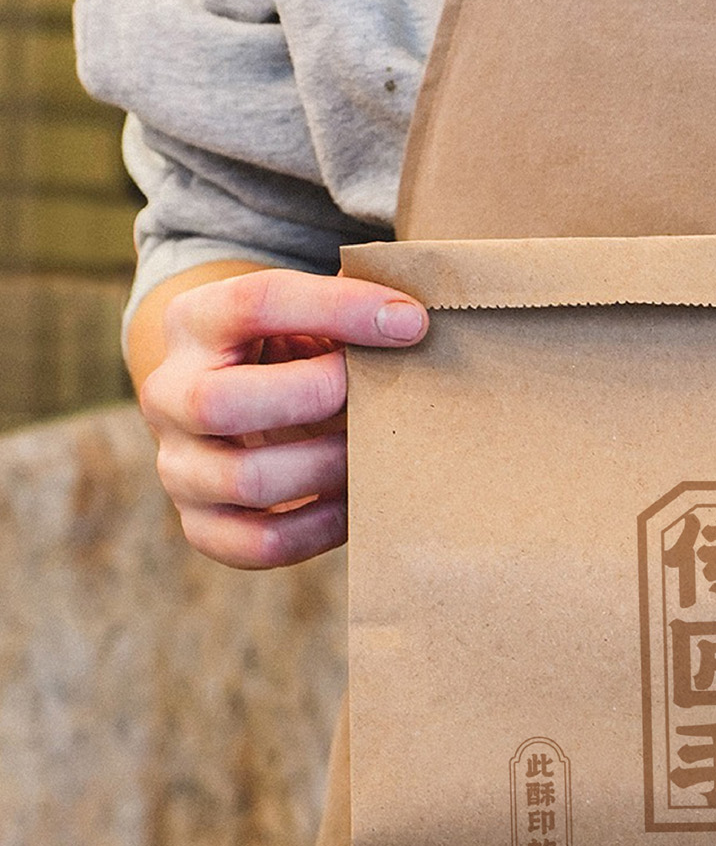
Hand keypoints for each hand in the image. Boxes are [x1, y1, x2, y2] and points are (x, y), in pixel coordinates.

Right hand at [137, 267, 427, 567]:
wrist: (239, 408)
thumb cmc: (294, 355)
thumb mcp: (306, 317)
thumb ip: (349, 309)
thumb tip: (415, 318)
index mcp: (194, 322)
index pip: (254, 302)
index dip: (339, 310)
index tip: (413, 323)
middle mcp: (168, 394)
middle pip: (220, 403)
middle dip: (316, 398)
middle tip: (379, 396)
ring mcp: (179, 466)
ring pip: (248, 479)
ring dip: (330, 466)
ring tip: (377, 451)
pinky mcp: (203, 526)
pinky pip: (263, 543)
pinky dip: (324, 527)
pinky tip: (358, 500)